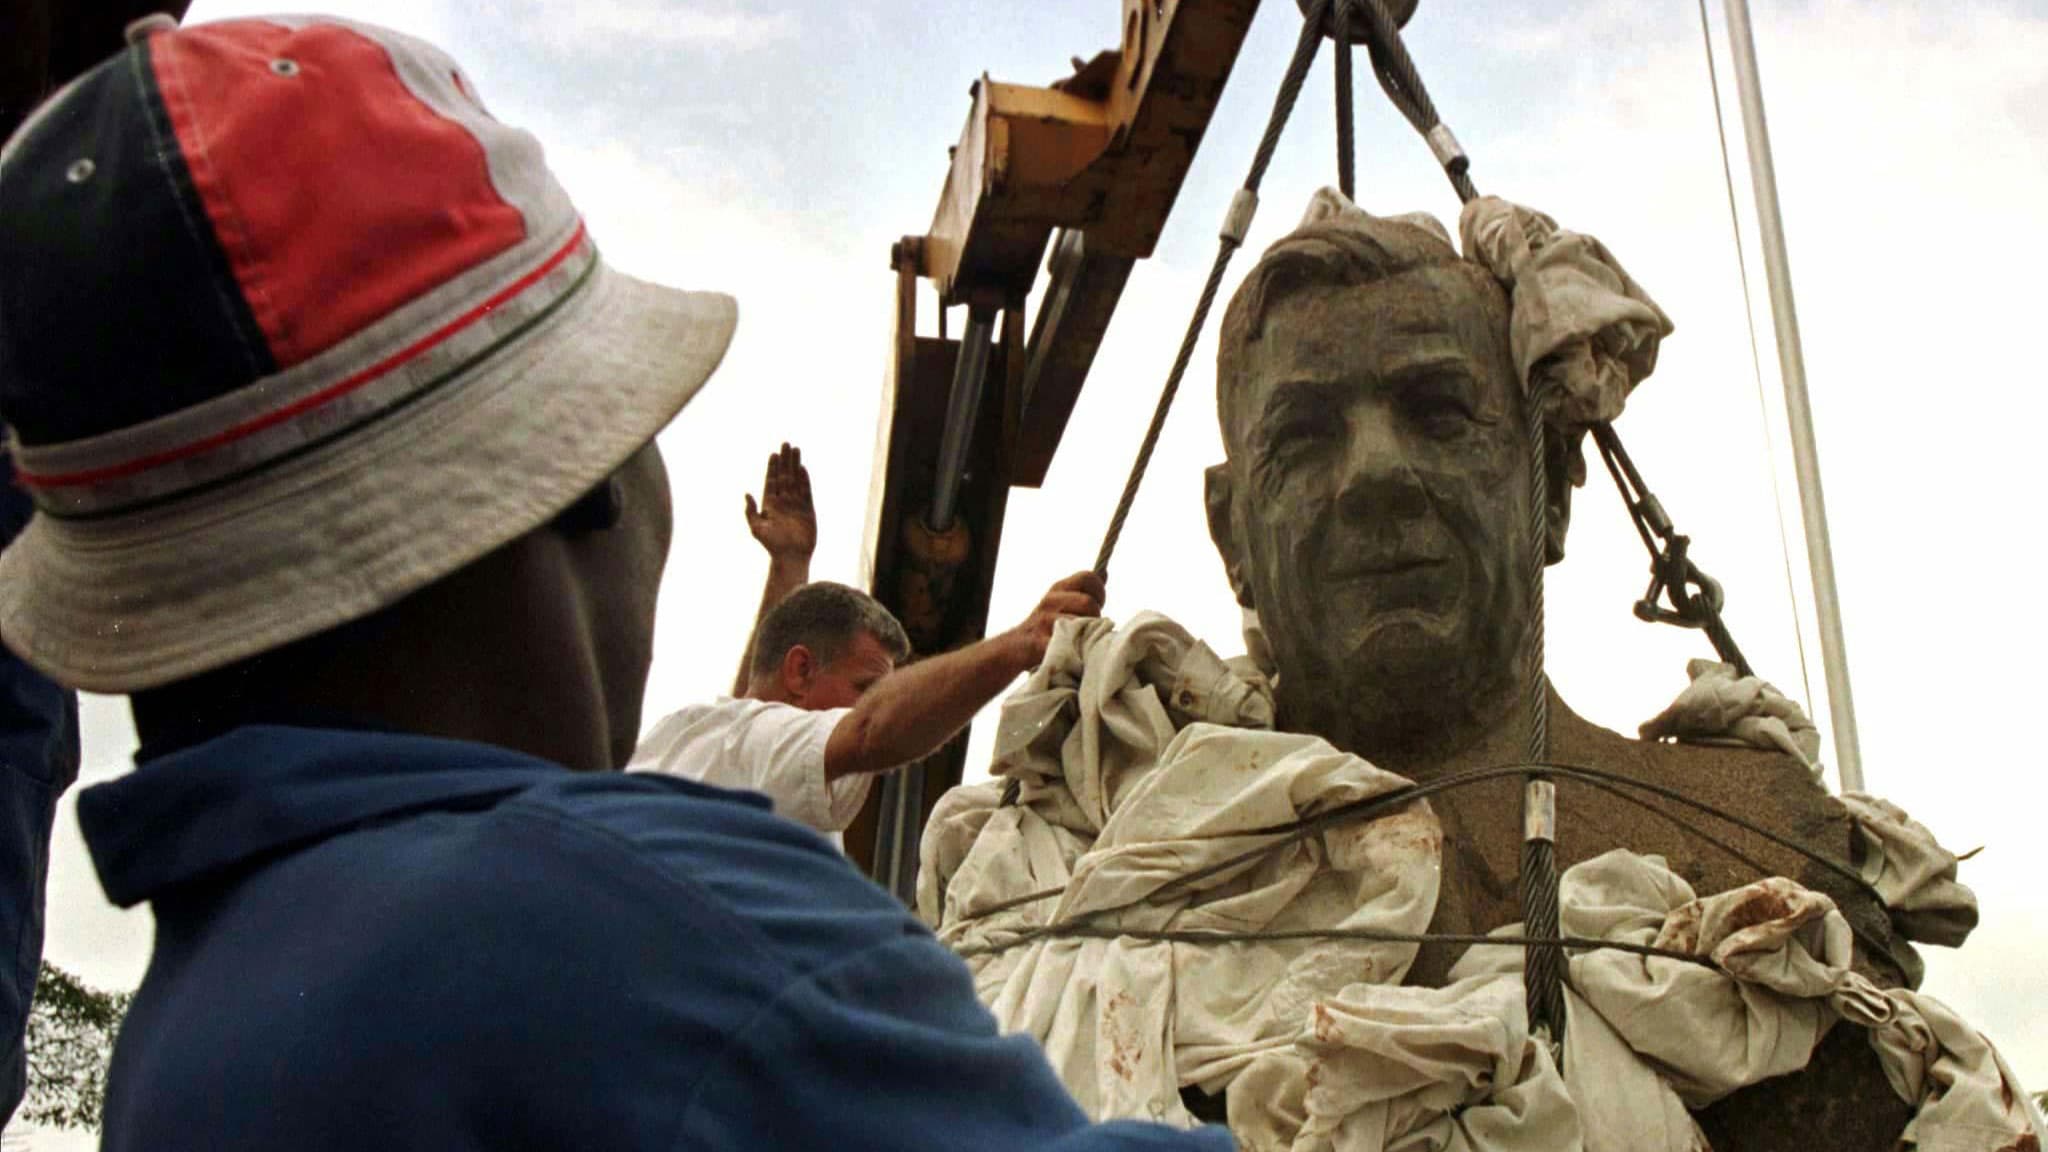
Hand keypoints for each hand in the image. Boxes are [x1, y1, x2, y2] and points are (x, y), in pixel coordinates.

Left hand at [744, 443, 815, 561]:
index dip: (772, 467)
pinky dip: (805, 479)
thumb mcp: (757, 529)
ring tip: (796, 450)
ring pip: (795, 480)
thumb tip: (746, 494)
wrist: (791, 557)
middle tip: (786, 444)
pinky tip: (803, 468)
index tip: (773, 454)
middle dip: (785, 460)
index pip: (771, 481)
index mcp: (770, 504)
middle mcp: (783, 501)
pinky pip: (807, 491)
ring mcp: (796, 504)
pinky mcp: (808, 509)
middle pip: (784, 476)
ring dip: (795, 465)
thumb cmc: (772, 545)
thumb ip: (751, 512)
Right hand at [1008, 570, 1105, 667]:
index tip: (1097, 605)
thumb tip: (1104, 573)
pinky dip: (1076, 651)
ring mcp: (1044, 620)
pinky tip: (1075, 652)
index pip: (1088, 577)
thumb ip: (1083, 590)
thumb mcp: (1062, 601)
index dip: (1099, 591)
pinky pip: (1069, 643)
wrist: (1016, 647)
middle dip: (1095, 617)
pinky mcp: (1040, 641)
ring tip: (1082, 641)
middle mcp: (1051, 600)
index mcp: (1059, 587)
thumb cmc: (1048, 625)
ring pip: (1080, 624)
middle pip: (1087, 602)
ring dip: (1086, 636)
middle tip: (1089, 628)